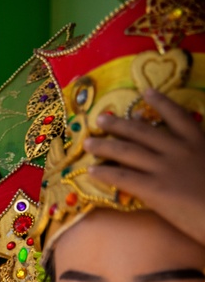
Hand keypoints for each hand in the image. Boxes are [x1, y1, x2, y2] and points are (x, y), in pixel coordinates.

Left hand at [86, 88, 204, 244]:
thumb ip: (197, 153)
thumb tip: (179, 147)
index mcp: (198, 142)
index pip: (177, 116)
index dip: (160, 103)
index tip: (145, 92)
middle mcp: (179, 150)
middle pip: (142, 132)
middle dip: (119, 124)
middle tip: (100, 119)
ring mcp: (165, 168)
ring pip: (127, 152)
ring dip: (104, 146)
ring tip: (88, 143)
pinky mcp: (155, 189)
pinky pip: (124, 177)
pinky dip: (106, 173)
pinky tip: (91, 171)